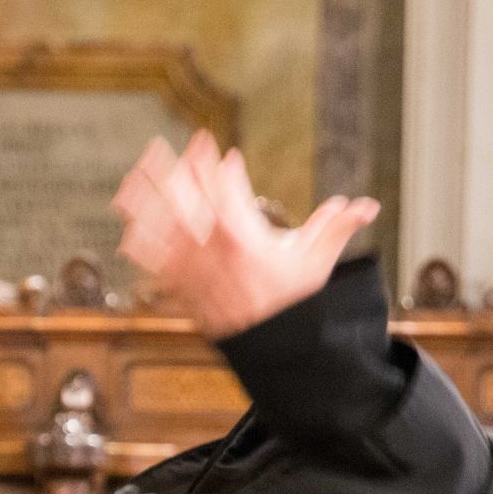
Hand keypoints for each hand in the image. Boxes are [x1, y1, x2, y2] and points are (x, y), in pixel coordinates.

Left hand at [113, 130, 379, 338]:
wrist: (274, 348)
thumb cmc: (294, 302)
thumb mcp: (318, 263)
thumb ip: (337, 228)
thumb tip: (365, 205)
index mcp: (245, 239)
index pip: (228, 192)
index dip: (222, 168)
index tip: (221, 151)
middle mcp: (213, 252)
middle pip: (187, 202)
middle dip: (176, 171)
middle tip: (166, 145)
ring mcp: (193, 270)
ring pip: (162, 227)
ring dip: (146, 199)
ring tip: (134, 173)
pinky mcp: (181, 288)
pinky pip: (154, 262)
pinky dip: (139, 243)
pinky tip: (126, 227)